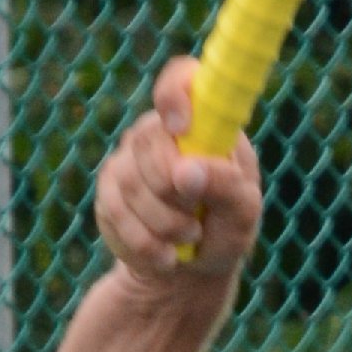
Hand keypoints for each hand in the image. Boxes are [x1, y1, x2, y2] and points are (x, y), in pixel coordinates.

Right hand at [96, 60, 260, 304]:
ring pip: (134, 181)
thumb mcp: (243, 212)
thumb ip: (225, 184)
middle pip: (151, 140)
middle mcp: (162, 131)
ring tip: (189, 238)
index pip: (181, 78)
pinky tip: (165, 255)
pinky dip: (146, 242)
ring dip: (165, 223)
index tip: (182, 128)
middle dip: (175, 191)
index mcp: (204, 122)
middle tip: (198, 220)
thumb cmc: (225, 230)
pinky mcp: (109, 189)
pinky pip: (116, 210)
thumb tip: (186, 170)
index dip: (176, 93)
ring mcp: (130, 157)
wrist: (191, 273)